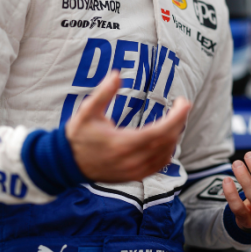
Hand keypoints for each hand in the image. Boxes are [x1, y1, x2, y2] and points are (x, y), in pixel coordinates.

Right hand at [66, 72, 190, 182]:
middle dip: (179, 121)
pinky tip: (166, 138)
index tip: (184, 102)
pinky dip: (168, 150)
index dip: (177, 116)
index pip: (161, 130)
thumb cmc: (78, 136)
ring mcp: (135, 171)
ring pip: (167, 153)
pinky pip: (160, 164)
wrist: (66, 164)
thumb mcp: (87, 112)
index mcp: (123, 143)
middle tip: (180, 105)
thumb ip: (103, 93)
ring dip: (175, 135)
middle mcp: (132, 160)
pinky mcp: (135, 177)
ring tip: (174, 118)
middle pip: (168, 140)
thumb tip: (116, 74)